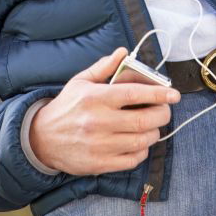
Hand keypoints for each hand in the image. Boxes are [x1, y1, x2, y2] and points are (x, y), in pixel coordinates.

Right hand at [28, 46, 180, 174]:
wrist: (42, 138)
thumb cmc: (66, 107)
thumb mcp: (81, 81)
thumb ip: (104, 67)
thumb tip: (124, 52)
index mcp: (96, 98)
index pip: (134, 94)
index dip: (158, 94)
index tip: (174, 94)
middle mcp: (99, 122)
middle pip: (143, 120)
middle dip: (161, 114)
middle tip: (165, 110)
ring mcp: (100, 145)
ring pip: (141, 141)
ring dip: (153, 133)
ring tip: (152, 125)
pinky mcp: (100, 164)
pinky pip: (132, 159)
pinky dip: (142, 151)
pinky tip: (139, 142)